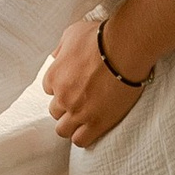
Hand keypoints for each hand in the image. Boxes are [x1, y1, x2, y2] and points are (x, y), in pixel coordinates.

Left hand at [47, 19, 141, 148]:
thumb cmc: (101, 37)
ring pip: (63, 130)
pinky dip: (82, 136)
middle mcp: (62, 96)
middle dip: (66, 107)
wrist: (126, 49)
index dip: (62, 87)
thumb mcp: (73, 33)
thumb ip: (61, 48)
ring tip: (85, 117)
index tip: (75, 84)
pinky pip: (80, 140)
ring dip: (71, 124)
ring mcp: (79, 112)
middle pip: (55, 111)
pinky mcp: (97, 123)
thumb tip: (56, 56)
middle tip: (82, 100)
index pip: (49, 89)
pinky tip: (91, 128)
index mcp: (54, 76)